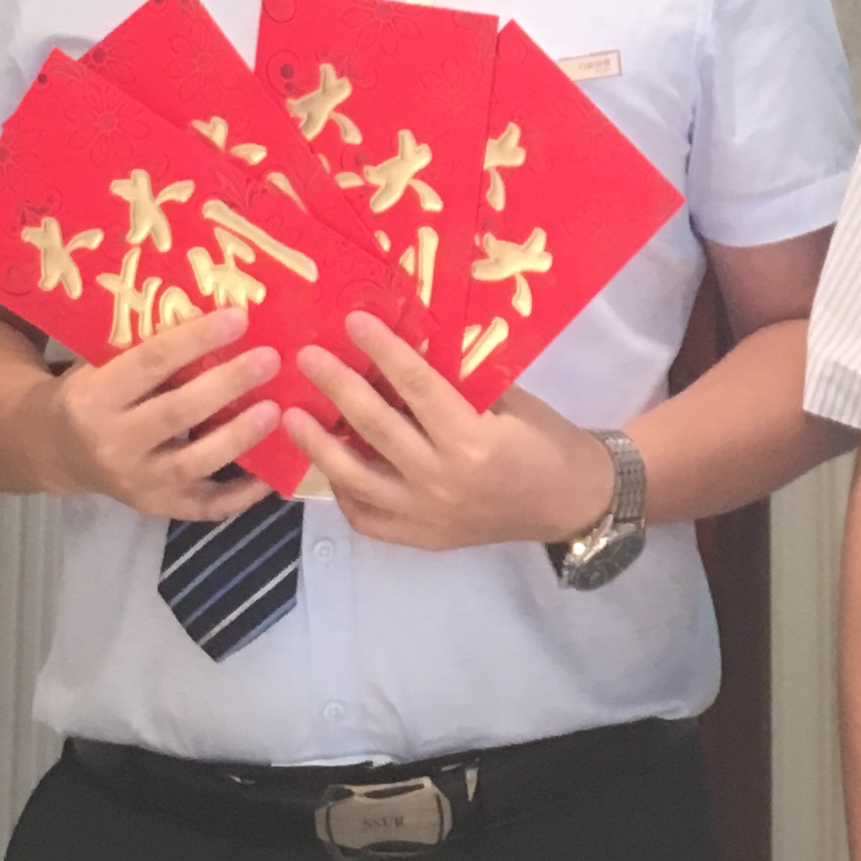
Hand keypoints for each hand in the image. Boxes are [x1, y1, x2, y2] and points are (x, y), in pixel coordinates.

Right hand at [39, 309, 282, 516]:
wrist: (58, 450)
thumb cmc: (91, 391)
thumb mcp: (100, 362)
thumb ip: (143, 345)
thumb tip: (215, 308)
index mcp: (95, 397)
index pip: (151, 363)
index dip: (196, 339)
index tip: (239, 318)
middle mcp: (112, 443)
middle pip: (176, 413)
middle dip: (226, 385)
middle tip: (269, 359)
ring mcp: (135, 481)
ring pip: (193, 463)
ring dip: (238, 437)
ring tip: (275, 410)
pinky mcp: (156, 507)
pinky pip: (203, 507)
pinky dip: (240, 494)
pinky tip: (272, 474)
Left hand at [287, 316, 620, 549]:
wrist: (570, 503)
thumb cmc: (545, 439)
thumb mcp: (510, 399)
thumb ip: (459, 381)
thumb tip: (407, 346)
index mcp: (473, 440)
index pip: (416, 387)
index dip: (383, 350)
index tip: (353, 321)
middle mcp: (442, 481)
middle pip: (375, 428)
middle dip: (337, 388)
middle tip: (306, 359)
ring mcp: (426, 515)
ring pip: (356, 479)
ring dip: (319, 446)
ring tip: (291, 417)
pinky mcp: (421, 539)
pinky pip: (367, 518)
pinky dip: (343, 492)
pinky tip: (328, 467)